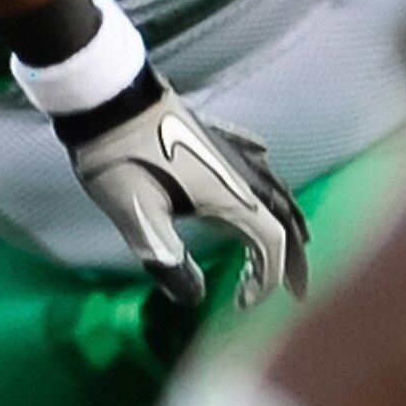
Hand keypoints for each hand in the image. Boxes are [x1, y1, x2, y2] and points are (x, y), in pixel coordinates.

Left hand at [61, 76, 310, 311]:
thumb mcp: (139, 218)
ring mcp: (230, 151)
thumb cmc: (121, 160)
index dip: (266, 279)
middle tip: (297, 292)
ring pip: (273, 190)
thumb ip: (168, 261)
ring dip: (284, 222)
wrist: (108, 100)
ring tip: (289, 244)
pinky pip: (252, 158)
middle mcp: (242, 173)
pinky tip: (264, 163)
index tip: (241, 306)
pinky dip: (263, 177)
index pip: (271, 244)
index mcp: (231, 196)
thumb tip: (192, 298)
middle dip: (293, 259)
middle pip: (284, 219)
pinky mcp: (212, 136)